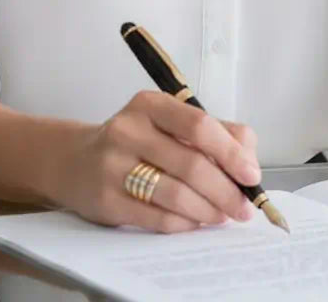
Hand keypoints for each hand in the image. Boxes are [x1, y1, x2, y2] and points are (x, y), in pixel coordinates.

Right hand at [47, 91, 260, 232]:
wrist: (76, 162)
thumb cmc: (137, 142)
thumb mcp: (169, 123)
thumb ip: (214, 132)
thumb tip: (249, 158)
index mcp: (150, 104)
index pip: (199, 125)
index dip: (230, 152)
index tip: (251, 174)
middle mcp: (129, 129)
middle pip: (191, 164)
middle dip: (225, 190)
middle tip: (243, 207)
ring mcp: (113, 165)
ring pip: (176, 194)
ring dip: (208, 210)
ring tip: (222, 216)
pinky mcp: (106, 199)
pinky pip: (156, 217)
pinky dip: (184, 223)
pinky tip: (194, 222)